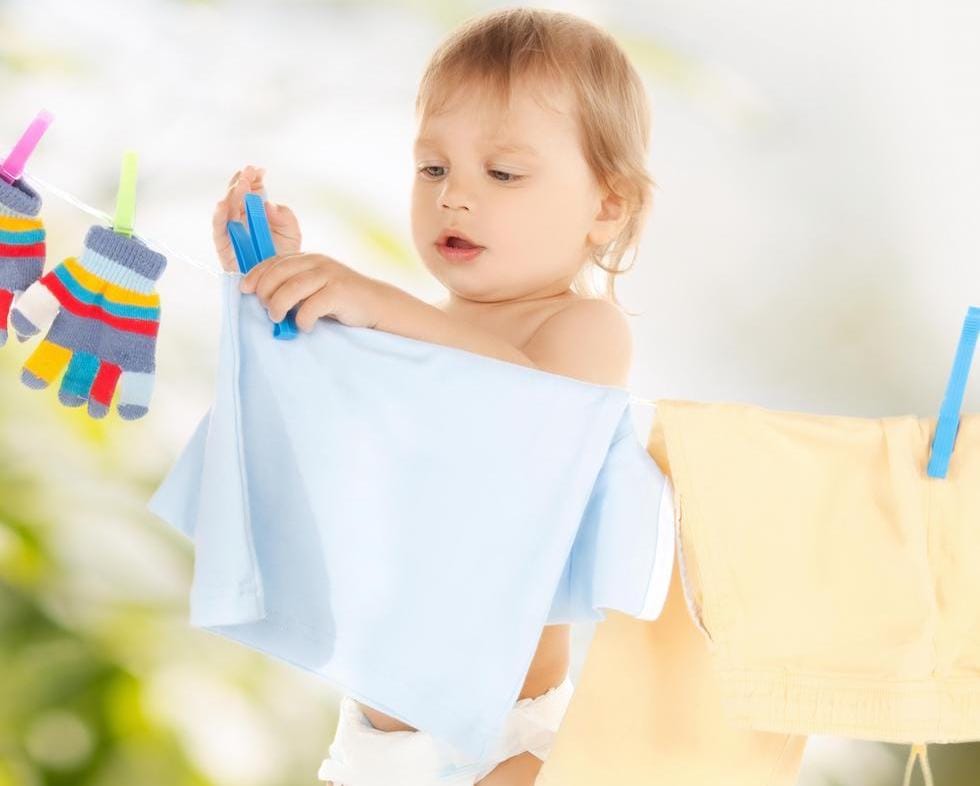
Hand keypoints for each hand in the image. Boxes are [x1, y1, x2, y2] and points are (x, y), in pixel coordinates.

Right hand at [212, 165, 300, 272]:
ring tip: (241, 185)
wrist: (280, 281)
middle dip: (242, 182)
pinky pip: (219, 229)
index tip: (259, 170)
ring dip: (232, 194)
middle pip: (237, 196)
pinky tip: (223, 204)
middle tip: (249, 172)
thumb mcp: (292, 232)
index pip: (252, 190)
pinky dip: (219, 216)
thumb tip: (268, 204)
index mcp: (257, 212)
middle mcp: (242, 218)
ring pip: (227, 208)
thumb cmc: (284, 255)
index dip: (254, 178)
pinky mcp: (224, 246)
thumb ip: (285, 216)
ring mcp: (231, 230)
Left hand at [239, 253, 389, 331]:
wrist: (376, 304)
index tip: (245, 290)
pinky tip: (305, 327)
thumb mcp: (314, 287)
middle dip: (266, 293)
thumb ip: (293, 287)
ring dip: (279, 306)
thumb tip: (262, 299)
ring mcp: (329, 275)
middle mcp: (317, 262)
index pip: (274, 262)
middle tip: (268, 311)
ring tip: (278, 319)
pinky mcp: (340, 291)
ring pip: (291, 288)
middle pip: (279, 273)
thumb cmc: (340, 301)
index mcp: (308, 259)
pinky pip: (311, 306)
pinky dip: (303, 319)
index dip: (256, 275)